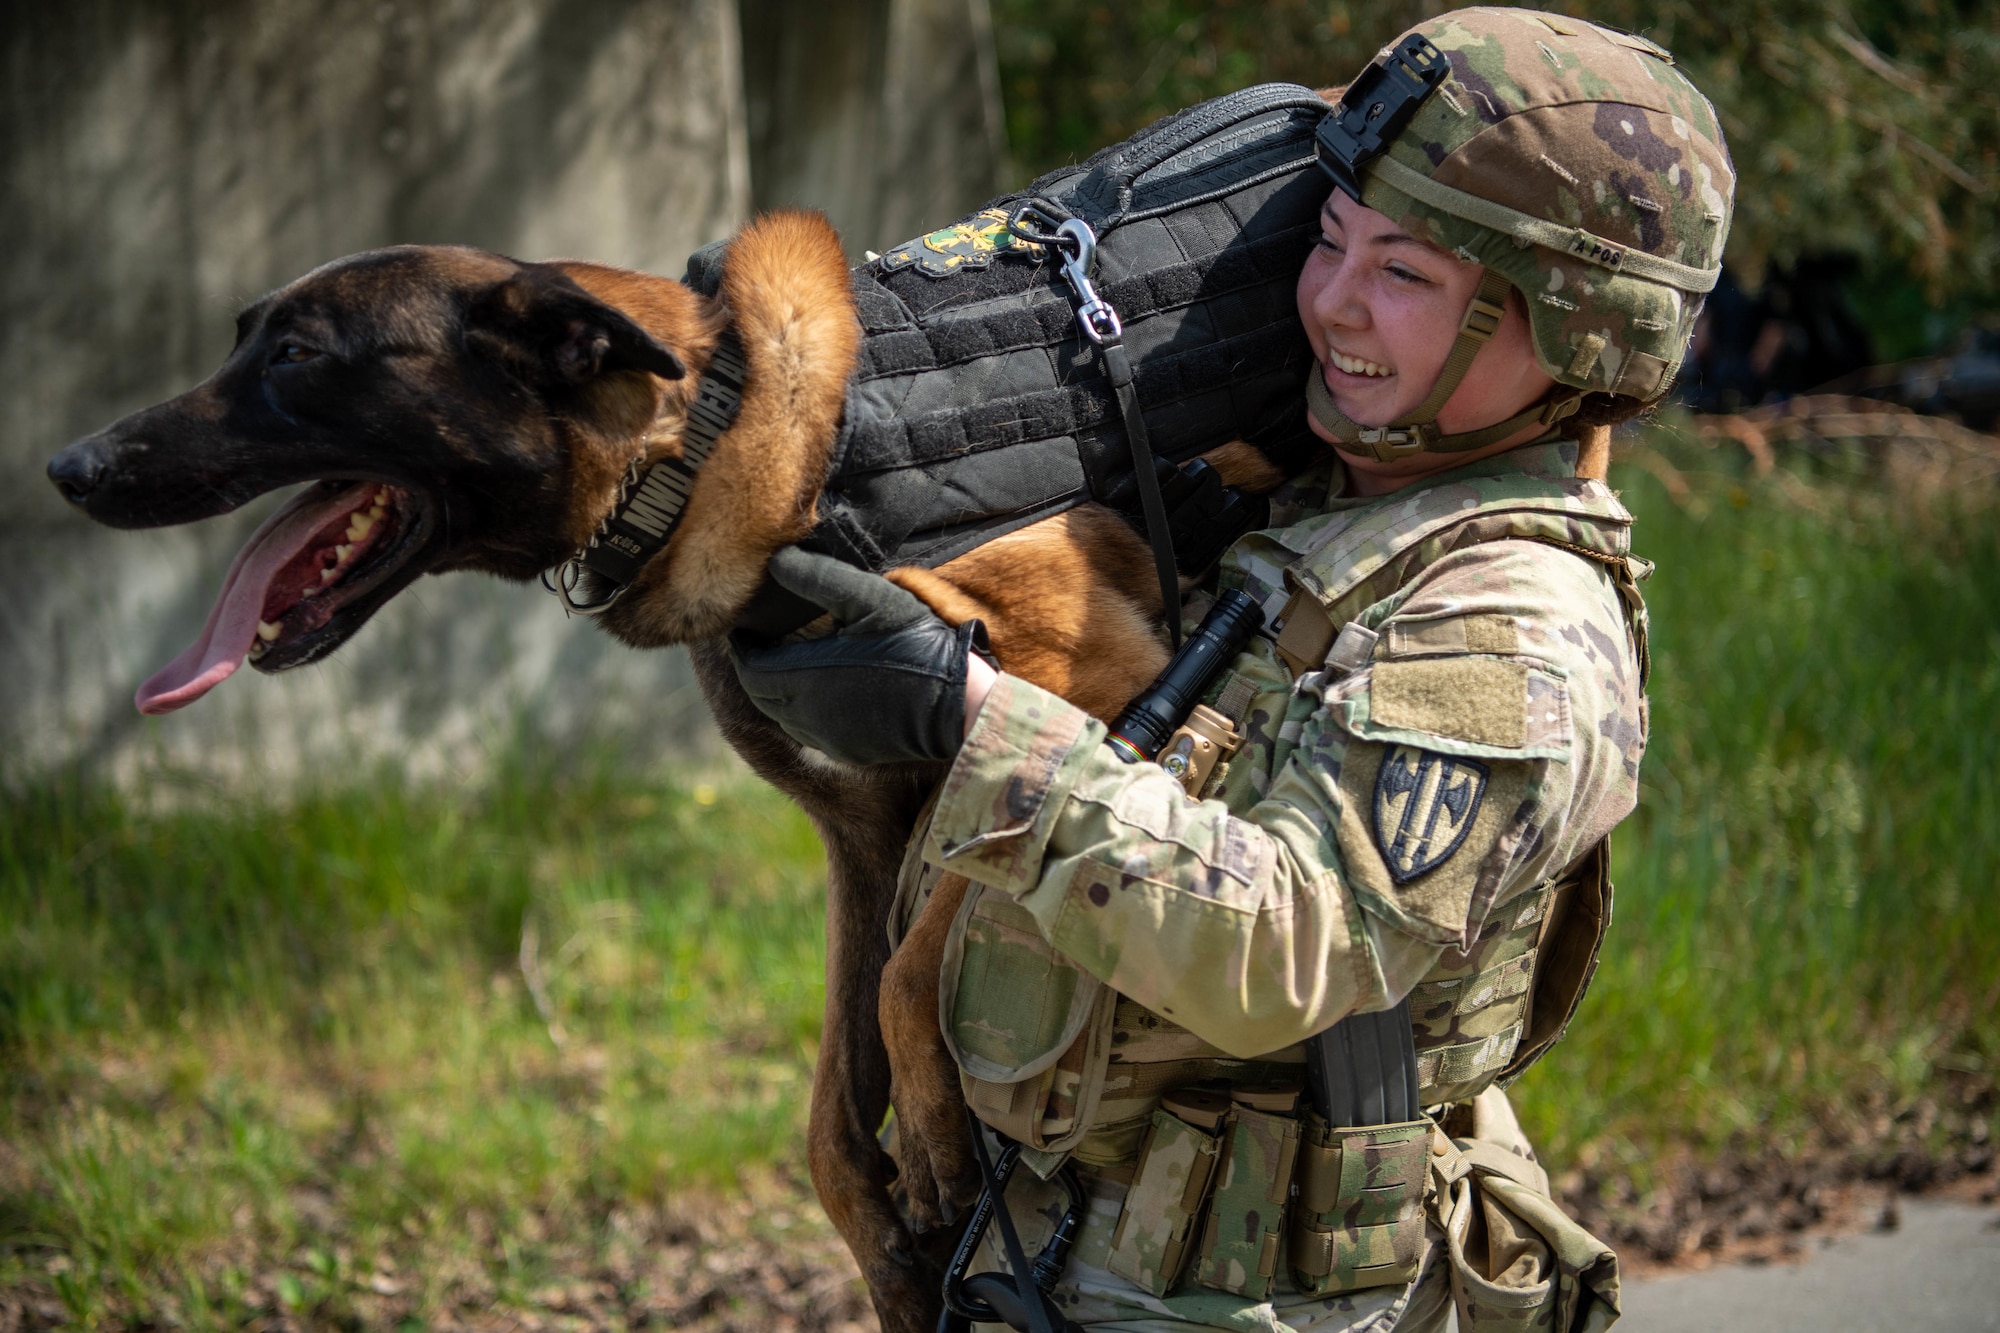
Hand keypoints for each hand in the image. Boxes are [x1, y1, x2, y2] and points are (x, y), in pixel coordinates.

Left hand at [729, 547, 991, 765]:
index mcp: (802, 677)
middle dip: (755, 668)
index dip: (742, 646)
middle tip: (762, 643)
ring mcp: (827, 737)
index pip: (750, 665)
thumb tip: (776, 562)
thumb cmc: (914, 643)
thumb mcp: (868, 598)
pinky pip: (810, 733)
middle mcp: (806, 714)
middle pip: (760, 694)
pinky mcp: (848, 751)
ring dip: (777, 691)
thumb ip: (818, 578)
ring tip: (789, 663)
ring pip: (782, 716)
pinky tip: (821, 692)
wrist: (957, 702)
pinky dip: (803, 712)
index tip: (745, 628)